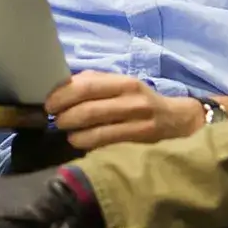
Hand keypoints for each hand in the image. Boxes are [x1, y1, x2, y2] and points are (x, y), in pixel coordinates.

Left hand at [44, 71, 204, 150]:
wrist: (177, 122)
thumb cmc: (142, 101)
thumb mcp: (122, 85)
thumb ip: (95, 83)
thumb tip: (61, 87)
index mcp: (124, 82)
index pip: (86, 85)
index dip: (62, 95)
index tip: (49, 103)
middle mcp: (132, 101)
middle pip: (87, 109)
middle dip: (64, 116)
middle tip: (55, 120)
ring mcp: (137, 124)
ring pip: (94, 130)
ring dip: (72, 132)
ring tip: (67, 131)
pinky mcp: (138, 143)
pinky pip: (105, 145)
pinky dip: (86, 144)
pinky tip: (79, 142)